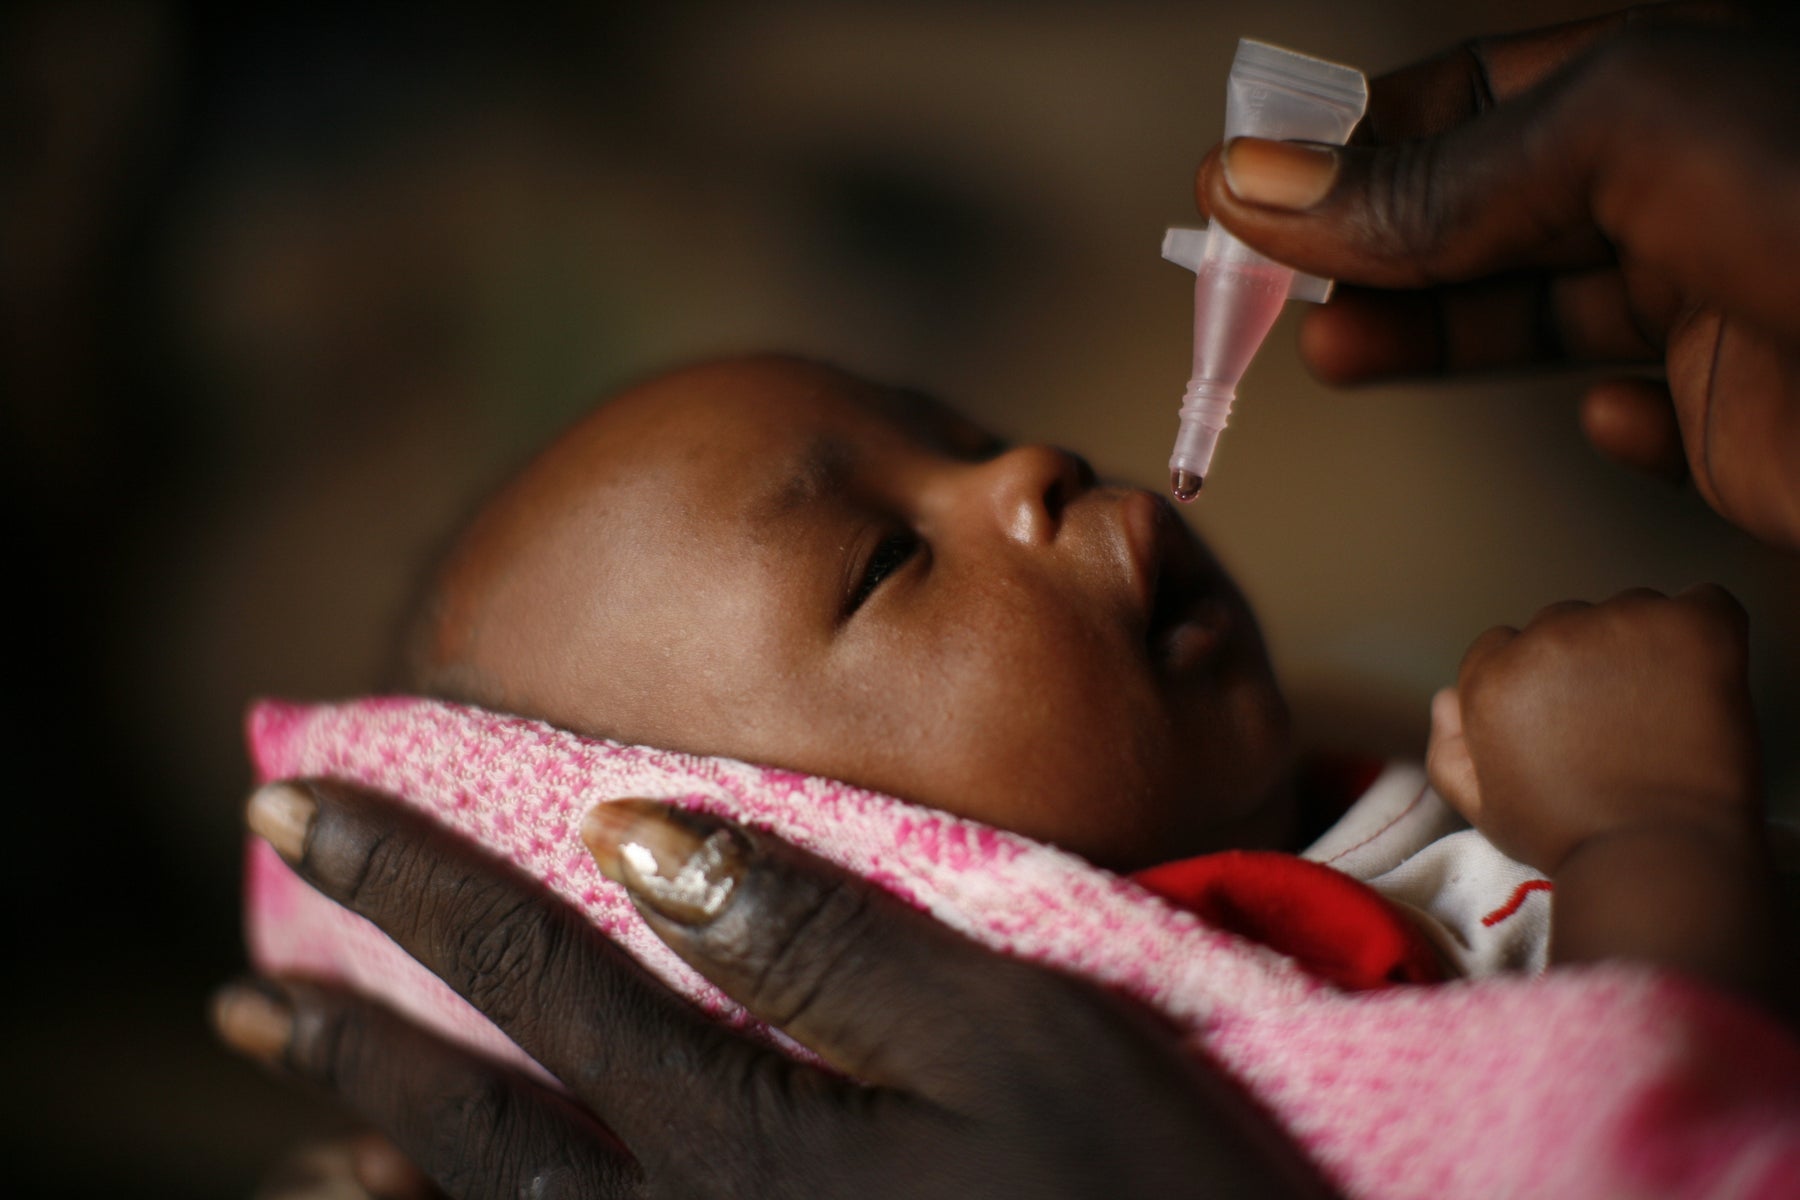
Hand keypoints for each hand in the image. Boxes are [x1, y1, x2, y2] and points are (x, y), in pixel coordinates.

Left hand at [213, 782, 1329, 1198]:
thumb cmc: (1131, 1186)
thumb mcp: (1003, 1031)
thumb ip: (813, 932)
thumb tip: (633, 833)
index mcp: (734, 1123)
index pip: (533, 967)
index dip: (407, 876)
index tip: (297, 797)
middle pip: (474, 1113)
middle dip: (349, 1029)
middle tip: (243, 981)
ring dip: (375, 1165)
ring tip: (285, 1123)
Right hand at [1195, 2, 1799, 548]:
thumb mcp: (1627, 140)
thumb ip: (1439, 176)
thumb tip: (1268, 187)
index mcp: (1668, 83)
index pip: (1472, 97)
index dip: (1353, 141)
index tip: (1249, 189)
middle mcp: (1691, 183)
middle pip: (1483, 211)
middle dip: (1365, 246)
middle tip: (1260, 286)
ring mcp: (1720, 302)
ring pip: (1534, 314)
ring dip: (1426, 335)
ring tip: (1332, 350)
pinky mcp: (1745, 419)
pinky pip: (1641, 411)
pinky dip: (1591, 419)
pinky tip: (1578, 414)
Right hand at [1427, 585, 1757, 874]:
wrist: (1658, 855)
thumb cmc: (1571, 838)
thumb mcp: (1485, 808)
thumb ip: (1449, 749)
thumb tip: (1447, 697)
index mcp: (1494, 677)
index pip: (1503, 647)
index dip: (1538, 685)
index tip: (1571, 720)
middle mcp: (1548, 637)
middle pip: (1564, 624)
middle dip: (1586, 662)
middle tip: (1621, 721)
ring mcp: (1620, 625)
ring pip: (1630, 612)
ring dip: (1644, 648)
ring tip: (1665, 709)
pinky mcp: (1690, 627)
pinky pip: (1704, 603)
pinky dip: (1707, 634)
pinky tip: (1707, 682)